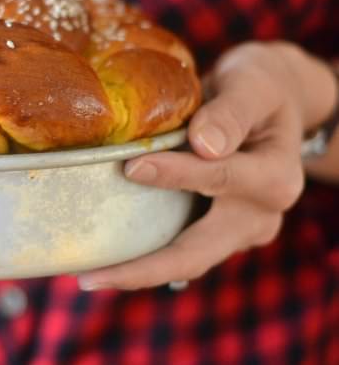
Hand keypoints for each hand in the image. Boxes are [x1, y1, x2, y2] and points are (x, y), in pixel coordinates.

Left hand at [77, 41, 336, 290]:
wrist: (269, 102)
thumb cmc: (258, 87)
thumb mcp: (252, 86)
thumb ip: (231, 113)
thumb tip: (204, 146)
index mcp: (275, 178)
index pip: (219, 178)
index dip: (174, 173)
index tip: (131, 166)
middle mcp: (259, 215)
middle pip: (197, 253)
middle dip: (143, 269)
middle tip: (89, 278)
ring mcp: (237, 228)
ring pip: (185, 259)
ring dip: (139, 269)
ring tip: (89, 275)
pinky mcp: (218, 228)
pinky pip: (180, 246)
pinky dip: (147, 252)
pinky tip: (109, 255)